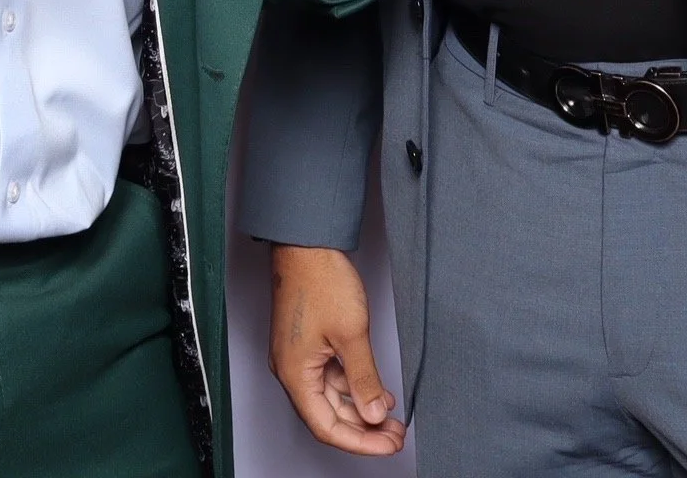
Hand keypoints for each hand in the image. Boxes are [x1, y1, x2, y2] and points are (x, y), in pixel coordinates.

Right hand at [269, 245, 405, 455]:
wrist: (307, 242)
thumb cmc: (320, 278)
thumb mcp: (351, 333)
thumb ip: (364, 378)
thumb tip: (374, 415)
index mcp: (295, 374)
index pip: (327, 427)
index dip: (360, 442)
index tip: (388, 445)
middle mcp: (291, 370)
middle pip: (328, 415)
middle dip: (363, 428)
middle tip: (395, 434)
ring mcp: (298, 356)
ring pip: (331, 396)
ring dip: (360, 407)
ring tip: (390, 414)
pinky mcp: (307, 344)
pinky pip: (330, 376)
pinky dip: (353, 385)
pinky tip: (376, 389)